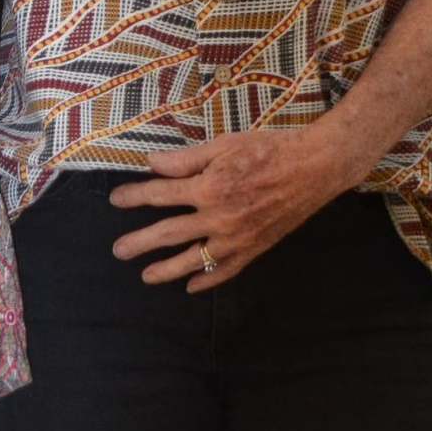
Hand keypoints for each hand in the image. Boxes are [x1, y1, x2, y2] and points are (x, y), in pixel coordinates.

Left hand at [108, 122, 355, 291]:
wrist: (314, 167)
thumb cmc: (269, 149)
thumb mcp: (224, 144)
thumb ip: (186, 158)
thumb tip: (151, 163)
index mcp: (209, 188)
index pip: (160, 195)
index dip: (135, 197)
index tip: (117, 200)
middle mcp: (219, 218)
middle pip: (169, 233)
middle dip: (140, 241)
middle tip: (119, 250)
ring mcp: (237, 237)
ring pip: (194, 259)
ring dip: (167, 269)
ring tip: (146, 275)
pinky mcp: (254, 248)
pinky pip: (226, 270)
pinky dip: (207, 280)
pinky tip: (191, 286)